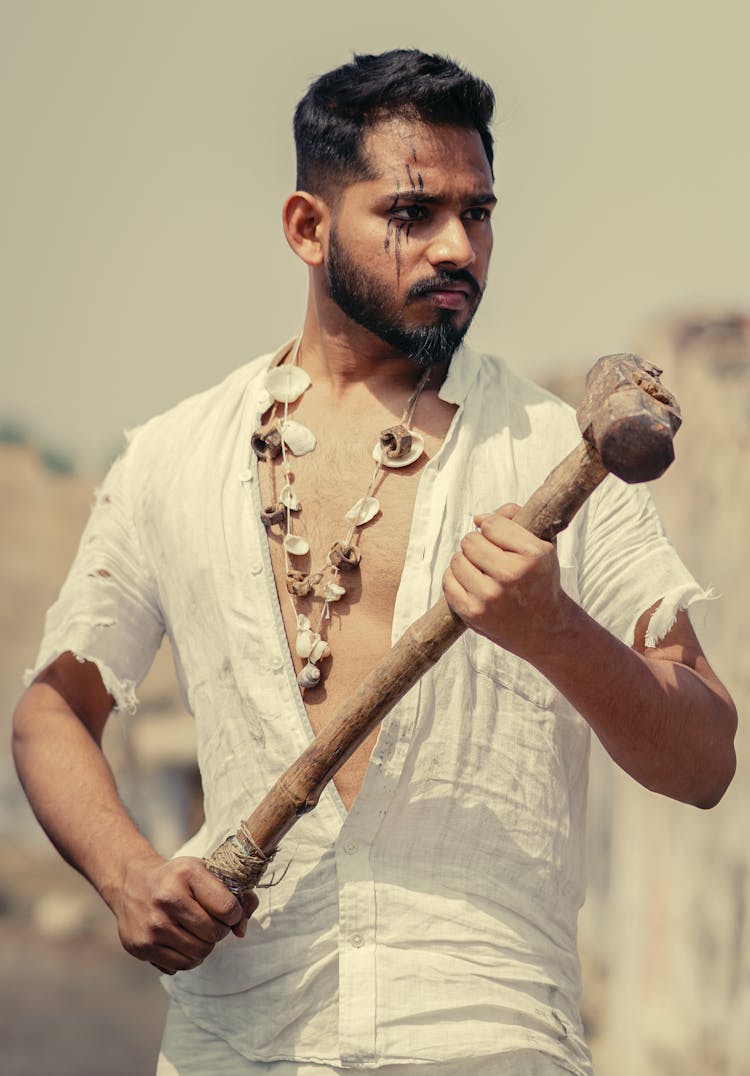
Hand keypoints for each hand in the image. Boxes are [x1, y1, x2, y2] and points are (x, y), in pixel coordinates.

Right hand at [113, 853, 258, 973]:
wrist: (131, 884)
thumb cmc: (177, 879)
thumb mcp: (205, 872)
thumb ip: (235, 895)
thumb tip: (241, 930)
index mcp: (187, 873)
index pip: (228, 908)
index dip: (235, 914)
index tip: (230, 912)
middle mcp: (168, 898)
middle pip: (214, 933)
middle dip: (220, 930)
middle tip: (211, 922)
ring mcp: (153, 924)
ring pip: (200, 952)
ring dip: (205, 946)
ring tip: (198, 932)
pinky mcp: (142, 946)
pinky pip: (181, 965)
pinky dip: (189, 958)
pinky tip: (184, 942)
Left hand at [443, 503, 569, 661]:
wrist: (544, 629)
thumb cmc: (539, 581)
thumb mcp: (541, 546)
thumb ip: (513, 519)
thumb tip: (478, 519)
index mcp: (532, 554)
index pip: (492, 525)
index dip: (494, 529)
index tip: (502, 542)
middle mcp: (511, 574)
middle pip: (470, 541)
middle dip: (478, 546)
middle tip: (491, 559)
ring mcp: (490, 596)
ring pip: (457, 560)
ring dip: (467, 562)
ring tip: (483, 572)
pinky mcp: (473, 612)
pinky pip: (448, 581)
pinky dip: (457, 579)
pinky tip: (472, 584)